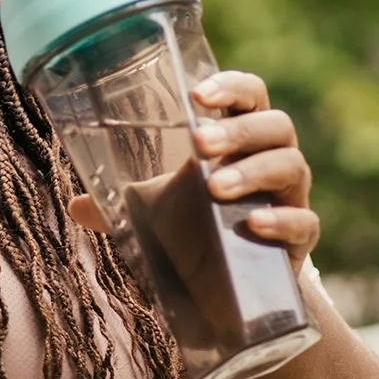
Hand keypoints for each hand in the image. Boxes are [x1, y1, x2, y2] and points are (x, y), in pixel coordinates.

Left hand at [69, 69, 319, 265]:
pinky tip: (252, 224)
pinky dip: (281, 220)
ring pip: (291, 165)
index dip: (231, 88)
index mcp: (242, 140)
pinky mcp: (301, 240)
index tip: (198, 95)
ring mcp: (291, 198)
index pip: (249, 95)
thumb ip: (119, 207)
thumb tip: (75, 205)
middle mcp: (273, 160)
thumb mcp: (157, 215)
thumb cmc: (198, 232)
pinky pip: (304, 222)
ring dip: (253, 170)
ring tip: (215, 188)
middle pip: (275, 125)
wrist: (235, 291)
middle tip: (201, 144)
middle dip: (238, 130)